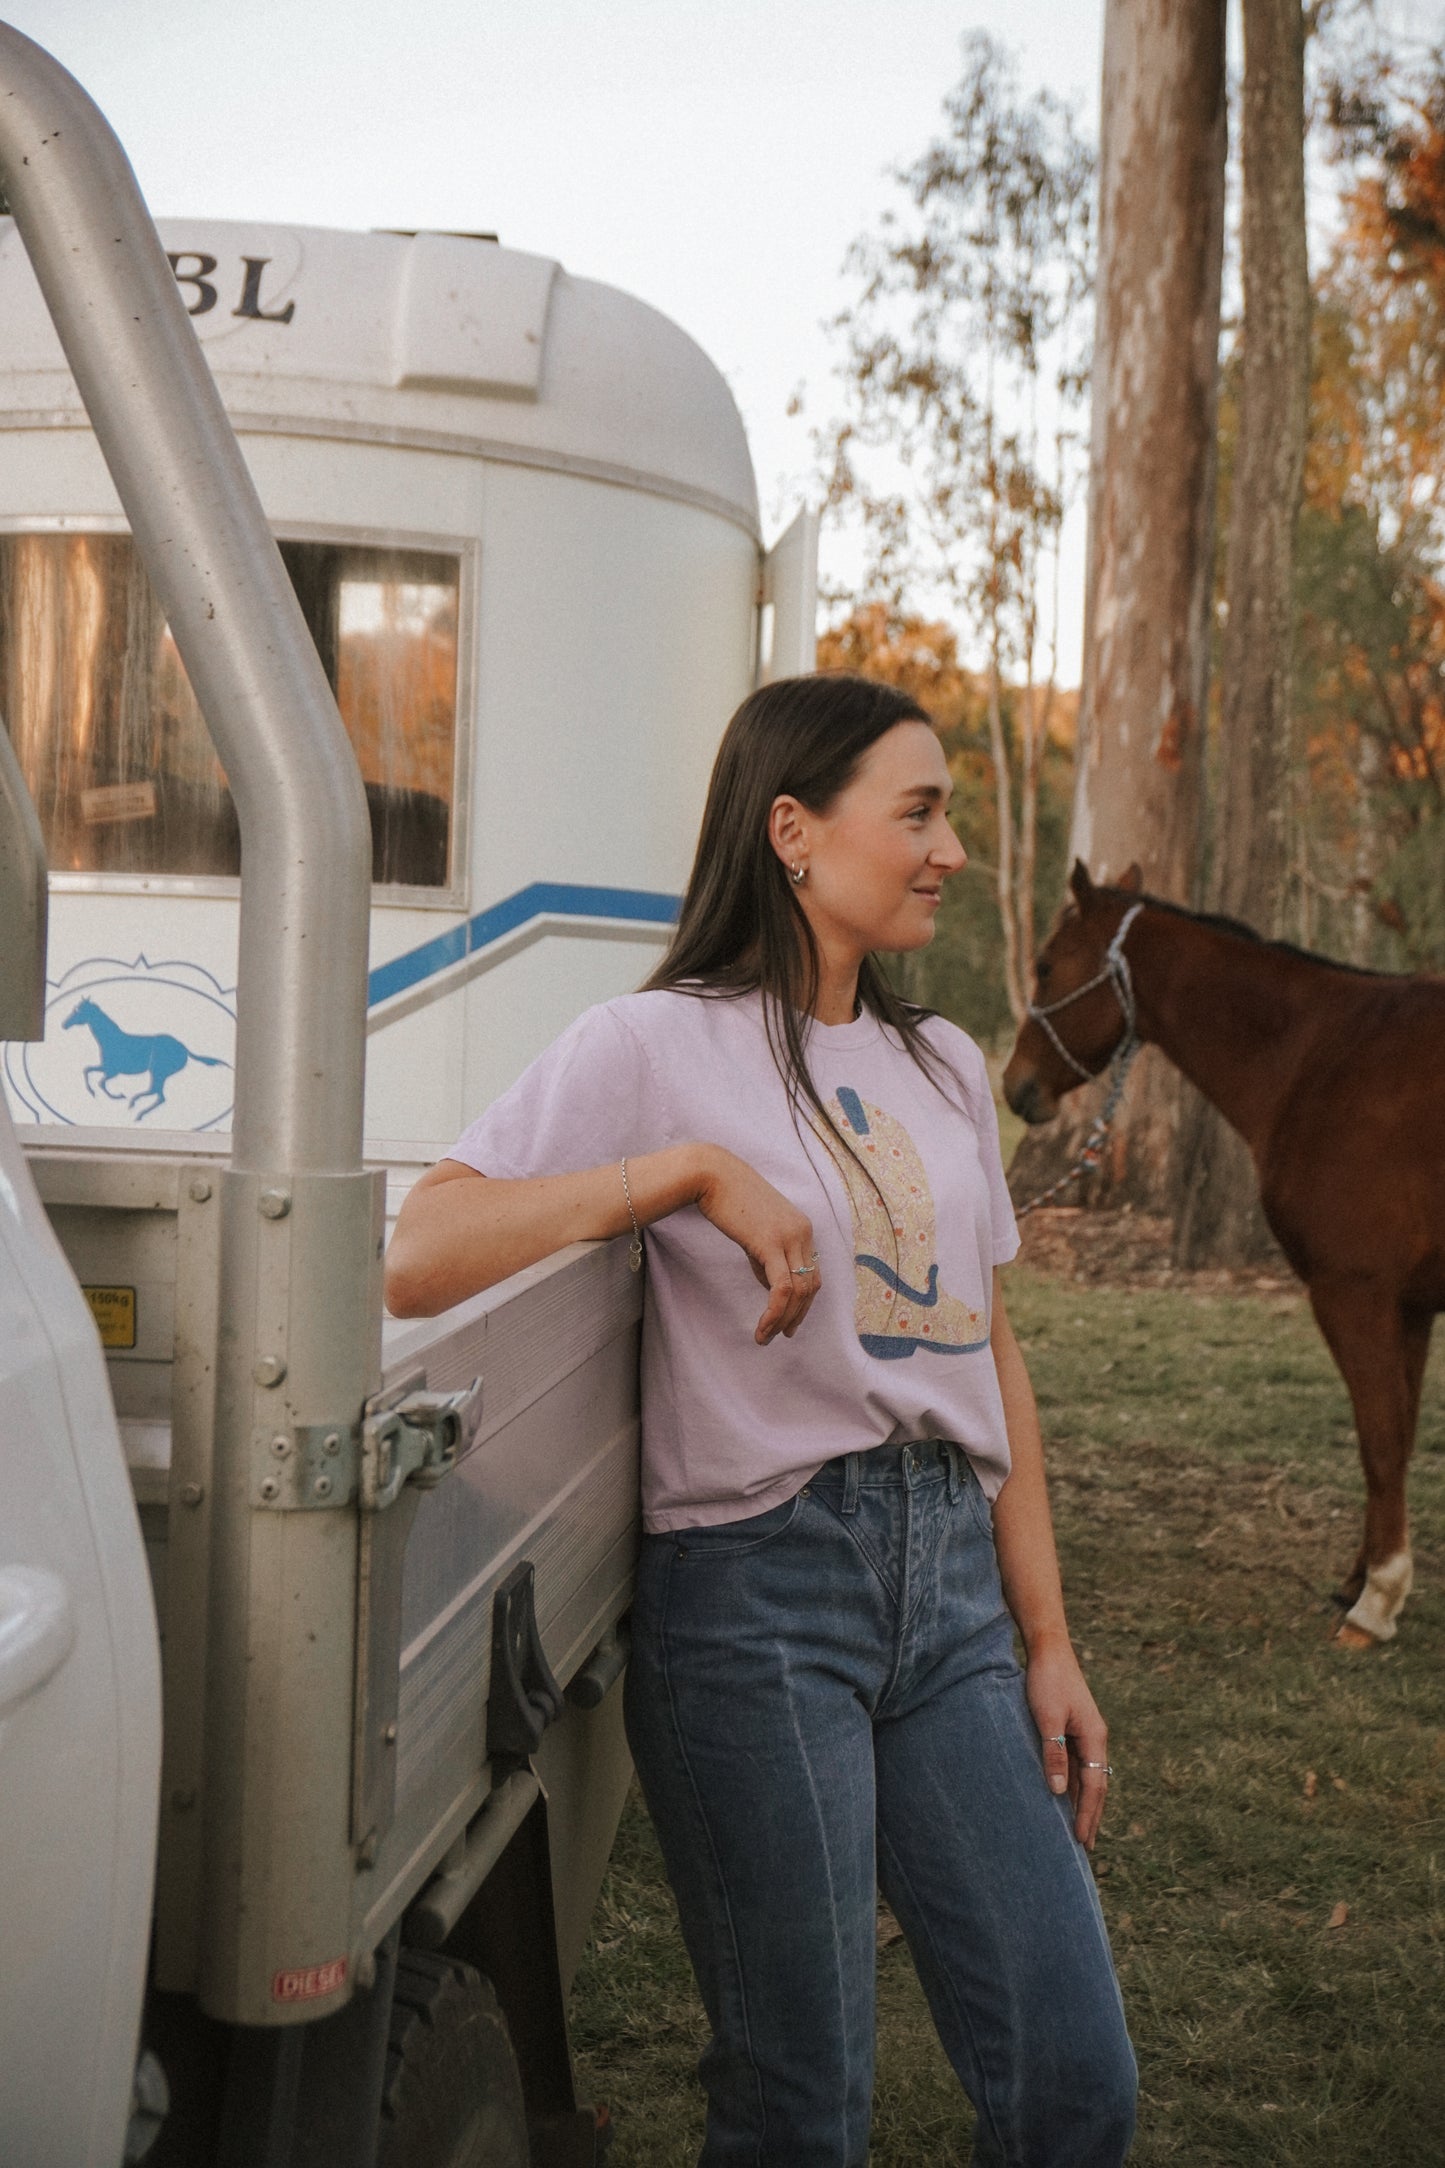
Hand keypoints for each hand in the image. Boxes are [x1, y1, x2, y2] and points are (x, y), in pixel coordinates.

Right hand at [693, 1148, 821, 1345]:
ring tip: (766, 1337)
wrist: (711, 1176)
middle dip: (797, 1315)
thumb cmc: (728, 1199)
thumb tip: (773, 1286)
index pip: (812, 1274)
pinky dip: (775, 1313)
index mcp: (802, 1227)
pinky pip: (782, 1289)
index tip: (789, 1322)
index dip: (803, 1303)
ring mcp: (790, 1237)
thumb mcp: (756, 1231)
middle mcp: (803, 1232)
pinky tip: (762, 1327)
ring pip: (799, 1292)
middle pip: (811, 1286)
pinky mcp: (772, 1243)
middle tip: (780, 1335)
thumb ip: (768, 1256)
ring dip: (784, 1320)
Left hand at [1025, 1639, 1110, 1849]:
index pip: (1094, 1787)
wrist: (1048, 1649)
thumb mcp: (1047, 1718)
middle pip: (1097, 1786)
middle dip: (1092, 1816)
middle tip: (1087, 1846)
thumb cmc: (1046, 1681)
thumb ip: (1054, 1754)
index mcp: (1094, 1738)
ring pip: (1089, 1776)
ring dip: (1084, 1802)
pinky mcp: (1074, 1727)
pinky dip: (1076, 1784)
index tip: (1082, 1841)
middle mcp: (1095, 1738)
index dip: (1088, 1815)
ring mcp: (1086, 1733)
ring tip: (1080, 1828)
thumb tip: (1059, 1792)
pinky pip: (1079, 1764)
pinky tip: (1067, 1794)